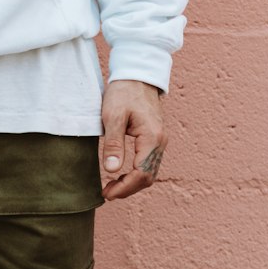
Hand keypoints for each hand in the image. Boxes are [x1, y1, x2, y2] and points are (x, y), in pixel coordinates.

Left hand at [100, 78, 166, 200]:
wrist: (137, 75)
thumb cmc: (123, 92)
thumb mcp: (113, 115)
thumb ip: (113, 143)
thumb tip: (112, 170)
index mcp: (152, 138)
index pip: (141, 173)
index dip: (124, 188)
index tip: (107, 193)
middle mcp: (160, 142)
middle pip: (148, 177)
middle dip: (128, 189)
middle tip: (107, 193)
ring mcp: (160, 141)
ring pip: (149, 172)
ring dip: (132, 183)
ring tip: (112, 187)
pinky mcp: (155, 138)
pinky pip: (149, 163)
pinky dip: (136, 173)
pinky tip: (122, 173)